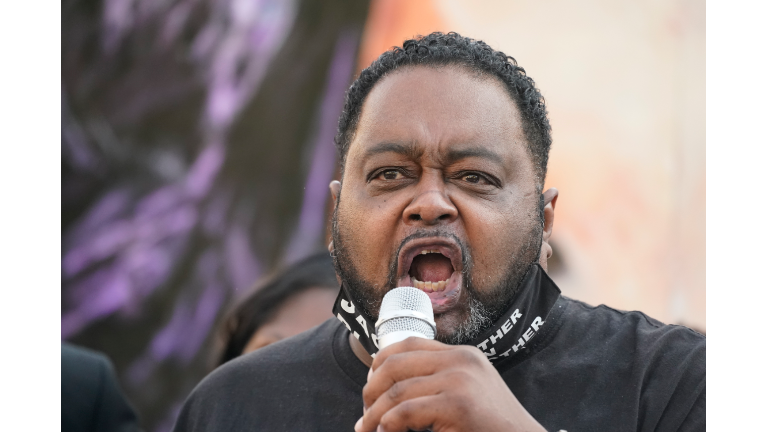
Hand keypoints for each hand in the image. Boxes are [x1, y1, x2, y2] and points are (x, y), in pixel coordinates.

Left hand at [355, 337, 546, 431]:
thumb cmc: (492, 428)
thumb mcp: (469, 392)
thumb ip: (441, 381)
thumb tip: (390, 389)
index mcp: (462, 354)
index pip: (408, 344)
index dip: (379, 363)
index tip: (369, 387)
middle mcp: (460, 360)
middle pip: (395, 364)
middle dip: (370, 390)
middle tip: (364, 415)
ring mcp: (460, 381)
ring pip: (396, 391)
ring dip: (373, 415)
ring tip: (367, 430)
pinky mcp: (457, 405)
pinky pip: (406, 412)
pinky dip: (387, 426)